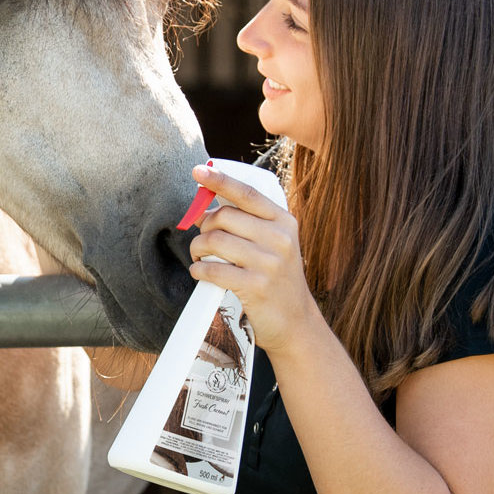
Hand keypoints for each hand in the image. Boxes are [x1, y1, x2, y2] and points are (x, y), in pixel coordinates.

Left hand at [185, 163, 317, 355]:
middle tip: (201, 242)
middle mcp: (280, 238)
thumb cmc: (276, 280)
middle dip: (204, 227)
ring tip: (200, 258)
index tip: (198, 171)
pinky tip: (200, 273)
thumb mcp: (275, 244)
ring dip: (198, 249)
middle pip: (224, 217)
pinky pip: (213, 269)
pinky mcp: (255, 286)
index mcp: (284, 222)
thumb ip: (250, 223)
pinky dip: (199, 270)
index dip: (220, 180)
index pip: (247, 193)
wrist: (296, 322)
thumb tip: (207, 206)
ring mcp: (269, 263)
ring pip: (214, 241)